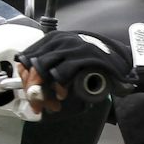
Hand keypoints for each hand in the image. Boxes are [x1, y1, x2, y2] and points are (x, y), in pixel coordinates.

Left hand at [14, 31, 130, 114]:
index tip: (28, 93)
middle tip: (37, 104)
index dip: (24, 77)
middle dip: (33, 88)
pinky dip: (58, 87)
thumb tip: (29, 80)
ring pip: (43, 69)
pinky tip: (62, 96)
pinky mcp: (82, 57)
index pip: (26, 56)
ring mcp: (71, 47)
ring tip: (51, 103)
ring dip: (44, 90)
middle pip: (33, 64)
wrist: (120, 60)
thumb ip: (50, 63)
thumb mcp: (68, 56)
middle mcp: (60, 40)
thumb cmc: (91, 62)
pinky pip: (61, 73)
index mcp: (53, 39)